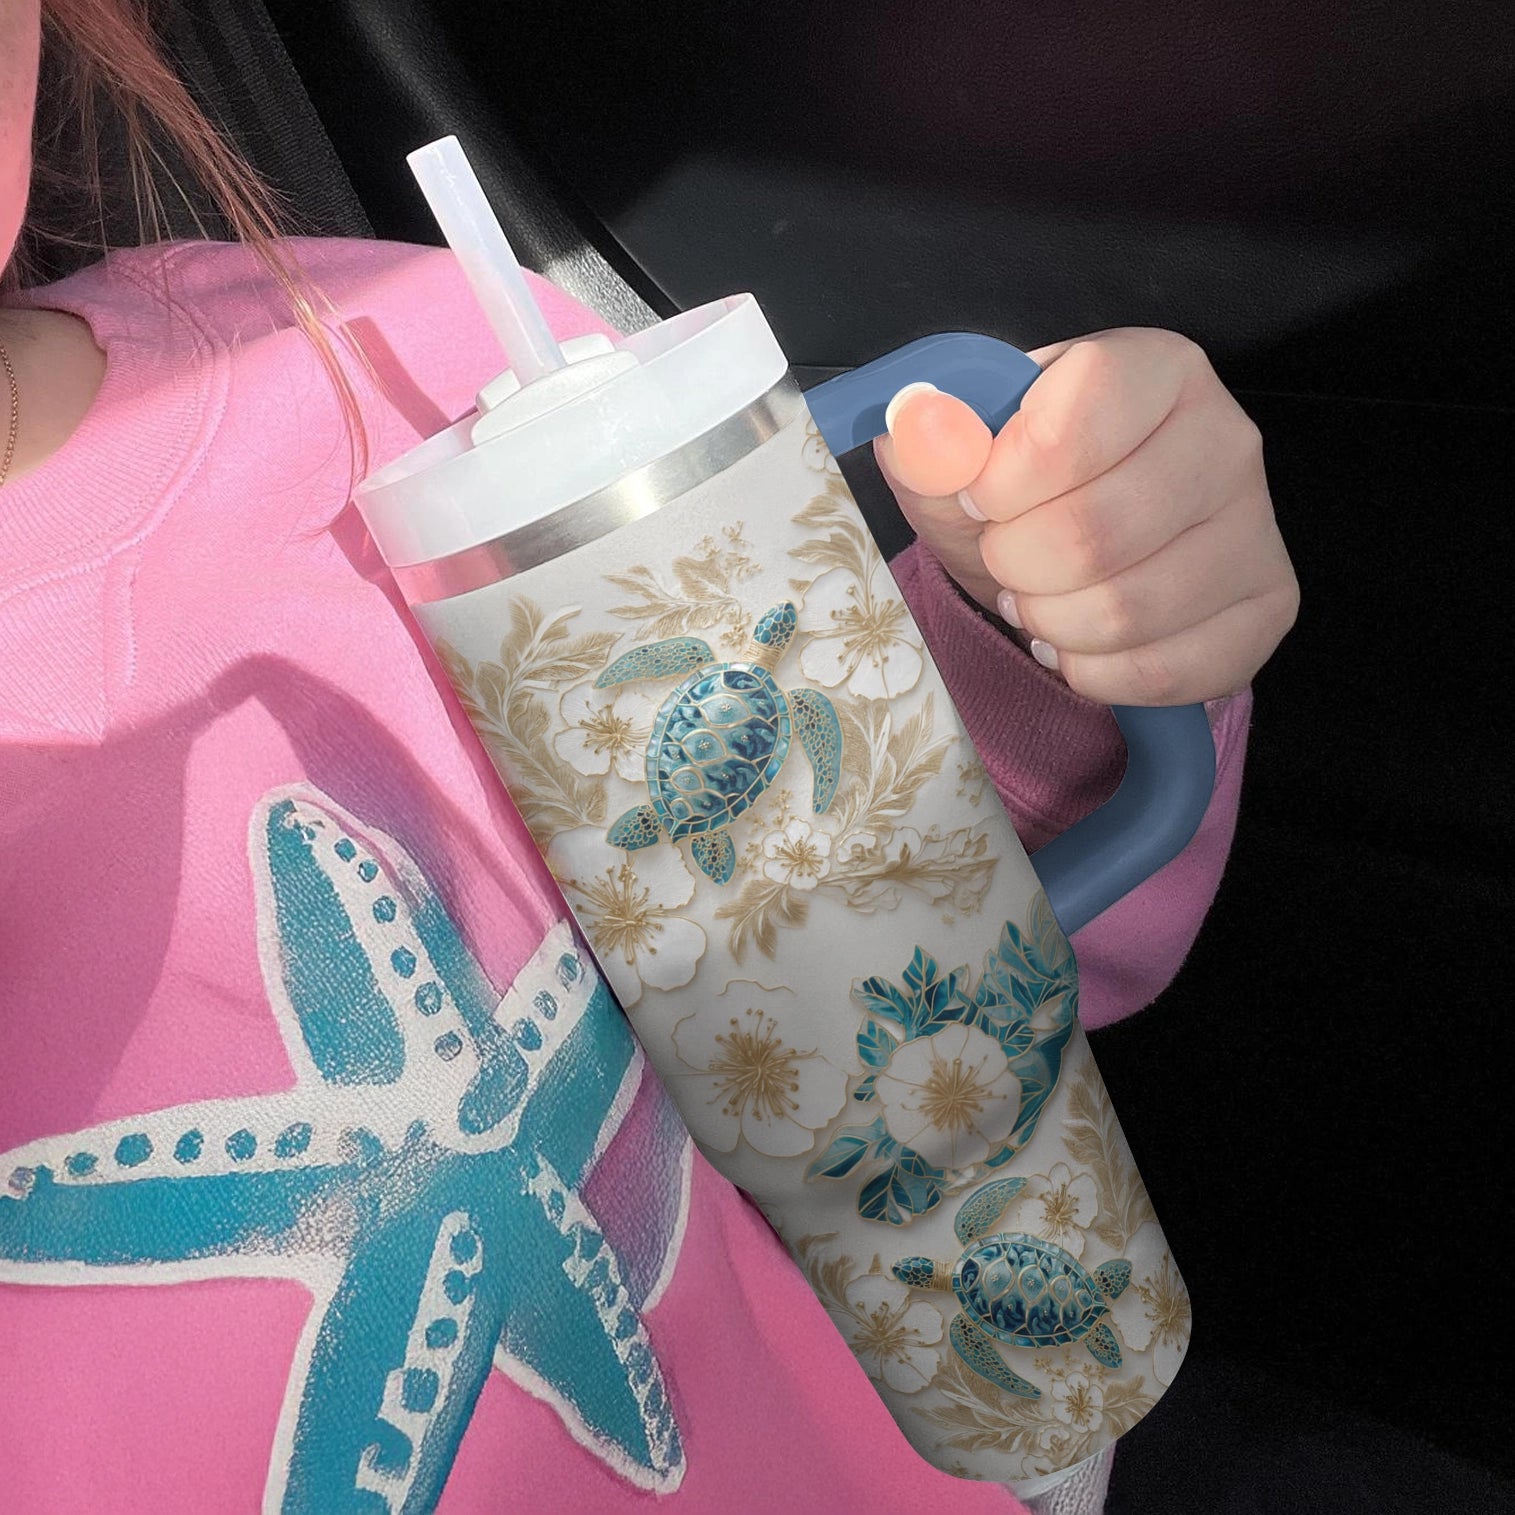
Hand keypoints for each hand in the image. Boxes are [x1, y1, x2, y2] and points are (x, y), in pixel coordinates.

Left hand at [876, 328, 1297, 704]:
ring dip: (1049, 624)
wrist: (1070, 551)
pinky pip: (1165, 670)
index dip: (1002, 484)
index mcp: (1157, 369)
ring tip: (1037, 602)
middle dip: (1017, 565)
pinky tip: (1076, 645)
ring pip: (1127, 612)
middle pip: (1096, 533)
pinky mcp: (1267, 609)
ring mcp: (1258, 527)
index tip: (978, 501)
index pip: (1074, 427)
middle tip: (1004, 561)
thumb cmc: (1022, 491)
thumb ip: (930, 440)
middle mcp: (1227, 437)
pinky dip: (1093, 673)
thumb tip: (919, 428)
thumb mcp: (959, 457)